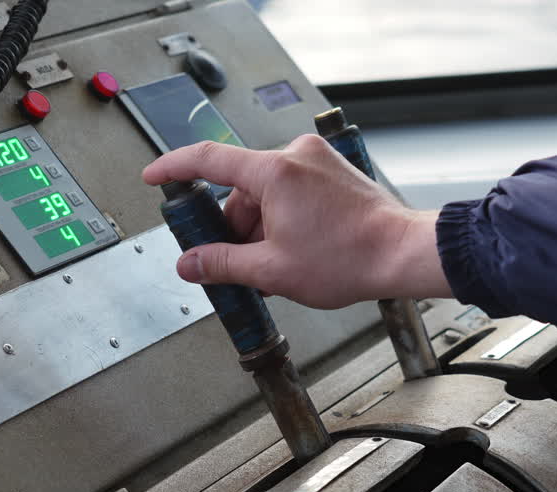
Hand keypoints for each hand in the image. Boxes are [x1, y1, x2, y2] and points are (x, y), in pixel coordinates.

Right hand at [142, 134, 449, 309]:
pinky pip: (291, 192)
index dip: (174, 169)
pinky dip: (282, 220)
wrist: (401, 254)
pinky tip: (291, 252)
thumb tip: (191, 264)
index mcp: (274, 172)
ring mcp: (316, 162)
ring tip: (274, 266)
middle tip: (234, 264)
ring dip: (260, 229)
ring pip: (266, 195)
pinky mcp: (332, 173)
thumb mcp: (272, 270)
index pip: (207, 160)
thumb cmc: (350, 257)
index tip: (155, 178)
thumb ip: (222, 264)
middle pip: (240, 190)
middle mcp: (295, 156)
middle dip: (233, 229)